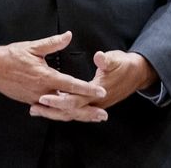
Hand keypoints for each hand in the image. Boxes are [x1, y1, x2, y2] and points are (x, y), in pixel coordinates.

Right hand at [0, 31, 106, 121]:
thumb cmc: (11, 57)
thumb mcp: (33, 47)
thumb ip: (53, 43)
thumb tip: (68, 36)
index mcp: (45, 77)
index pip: (71, 85)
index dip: (87, 89)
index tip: (101, 91)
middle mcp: (42, 91)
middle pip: (68, 105)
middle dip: (87, 111)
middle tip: (103, 114)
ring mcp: (36, 99)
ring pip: (60, 111)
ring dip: (77, 114)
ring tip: (92, 117)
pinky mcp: (31, 102)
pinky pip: (50, 111)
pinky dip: (62, 114)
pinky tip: (71, 115)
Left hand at [31, 50, 155, 121]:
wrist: (137, 74)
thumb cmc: (124, 65)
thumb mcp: (116, 59)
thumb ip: (106, 60)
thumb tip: (99, 57)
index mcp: (97, 92)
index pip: (74, 99)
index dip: (58, 99)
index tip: (43, 97)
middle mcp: (94, 102)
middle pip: (69, 111)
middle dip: (51, 110)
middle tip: (33, 107)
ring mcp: (93, 105)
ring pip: (70, 114)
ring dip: (53, 113)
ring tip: (35, 110)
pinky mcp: (91, 103)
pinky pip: (73, 111)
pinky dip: (60, 112)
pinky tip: (50, 108)